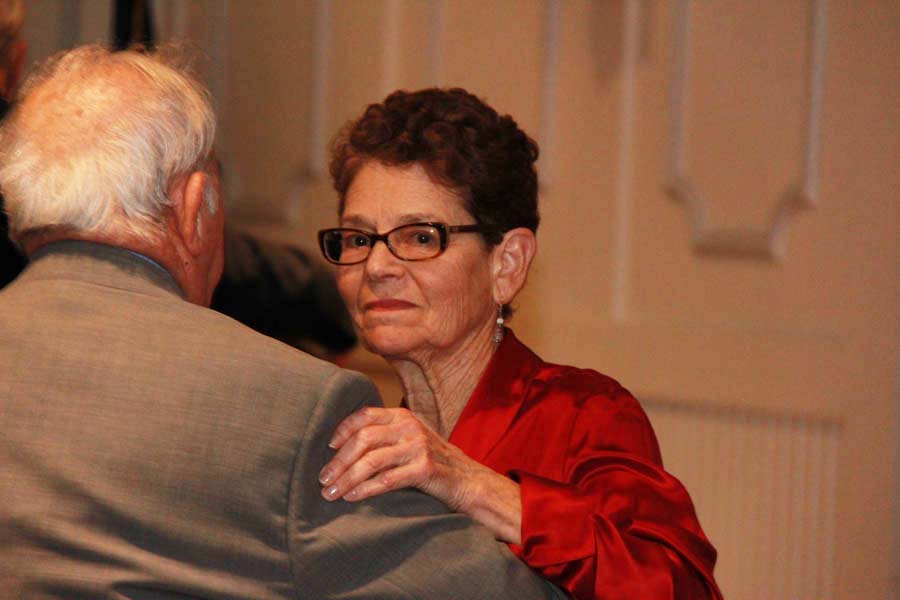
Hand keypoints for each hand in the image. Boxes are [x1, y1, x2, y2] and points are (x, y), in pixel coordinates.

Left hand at [318, 406, 475, 510]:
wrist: (467, 479)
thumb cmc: (430, 461)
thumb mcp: (408, 439)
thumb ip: (384, 436)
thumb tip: (339, 447)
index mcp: (402, 415)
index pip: (364, 416)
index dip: (342, 430)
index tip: (328, 448)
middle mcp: (409, 426)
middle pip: (363, 439)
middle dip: (338, 461)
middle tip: (323, 479)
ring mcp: (418, 446)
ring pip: (371, 460)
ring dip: (346, 478)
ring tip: (330, 493)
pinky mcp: (424, 468)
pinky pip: (387, 480)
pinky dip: (365, 489)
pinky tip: (352, 497)